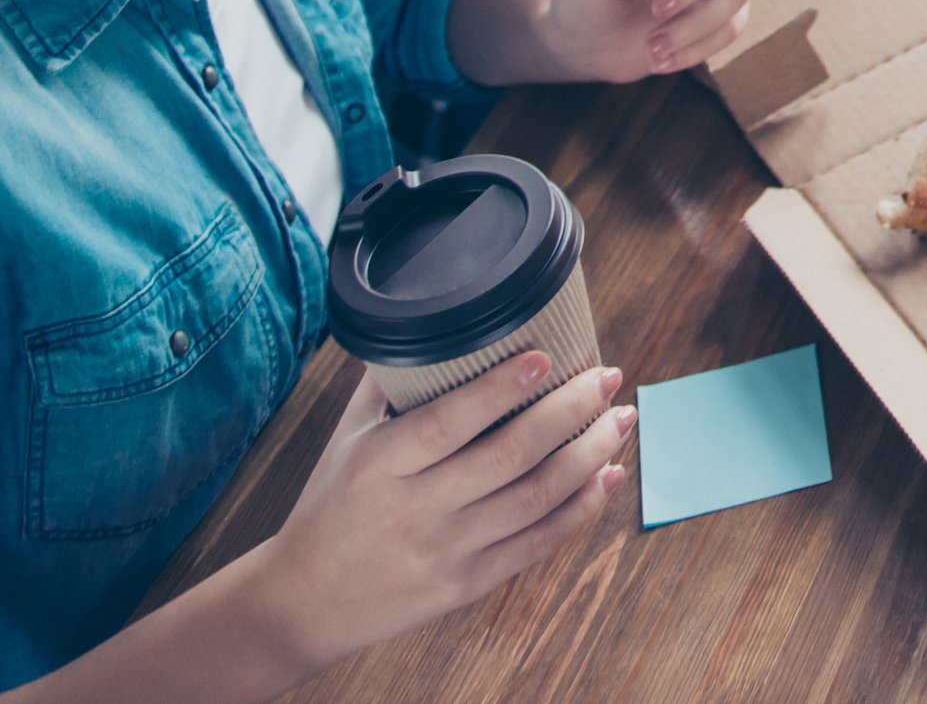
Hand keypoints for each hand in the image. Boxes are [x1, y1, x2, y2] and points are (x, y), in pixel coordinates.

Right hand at [248, 353, 628, 673]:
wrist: (306, 602)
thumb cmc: (331, 505)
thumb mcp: (346, 439)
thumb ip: (390, 383)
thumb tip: (441, 324)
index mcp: (379, 464)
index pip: (446, 422)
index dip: (499, 389)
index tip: (545, 355)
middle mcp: (415, 509)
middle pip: (509, 457)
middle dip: (570, 411)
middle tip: (607, 377)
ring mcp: (445, 551)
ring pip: (535, 499)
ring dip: (590, 455)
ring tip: (620, 419)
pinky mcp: (467, 585)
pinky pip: (537, 543)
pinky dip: (580, 508)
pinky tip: (607, 475)